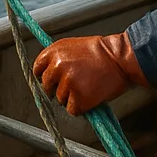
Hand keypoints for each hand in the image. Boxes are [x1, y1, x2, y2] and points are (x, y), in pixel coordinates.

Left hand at [33, 32, 147, 116]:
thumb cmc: (101, 52)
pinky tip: (89, 96)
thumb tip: (48, 72)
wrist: (120, 58)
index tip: (51, 81)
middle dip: (57, 89)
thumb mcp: (73, 46)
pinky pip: (72, 109)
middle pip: (46, 87)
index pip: (37, 69)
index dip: (43, 76)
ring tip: (86, 87)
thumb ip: (58, 58)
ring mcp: (67, 82)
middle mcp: (57, 66)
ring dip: (71, 98)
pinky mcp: (78, 97)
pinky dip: (80, 107)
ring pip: (60, 99)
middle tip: (73, 86)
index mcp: (54, 51)